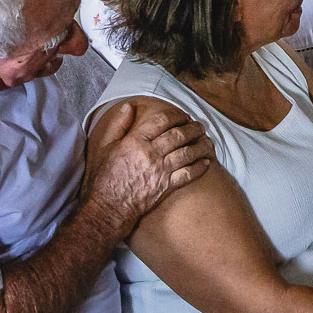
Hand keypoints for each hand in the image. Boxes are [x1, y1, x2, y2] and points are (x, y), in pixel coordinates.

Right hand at [85, 102, 213, 225]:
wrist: (108, 207)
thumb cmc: (105, 176)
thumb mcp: (104, 146)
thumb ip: (118, 124)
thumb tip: (128, 106)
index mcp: (136, 141)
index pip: (162, 121)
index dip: (177, 115)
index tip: (184, 115)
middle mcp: (151, 154)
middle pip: (179, 135)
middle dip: (193, 128)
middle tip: (199, 126)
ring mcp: (160, 171)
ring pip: (187, 153)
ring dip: (201, 145)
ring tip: (207, 141)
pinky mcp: (166, 187)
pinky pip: (188, 174)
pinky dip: (200, 167)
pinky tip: (206, 162)